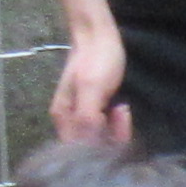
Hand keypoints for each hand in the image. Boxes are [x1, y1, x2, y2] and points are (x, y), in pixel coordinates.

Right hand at [50, 20, 130, 145]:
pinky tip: (122, 109)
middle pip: (91, 147)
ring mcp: (84, 116)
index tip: (112, 129)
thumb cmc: (95, 60)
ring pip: (102, 138)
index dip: (97, 148)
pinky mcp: (97, 111)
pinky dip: (117, 122)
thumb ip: (87, 117)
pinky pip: (107, 128)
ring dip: (116, 128)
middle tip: (120, 113)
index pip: (78, 151)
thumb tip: (87, 147)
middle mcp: (71, 122)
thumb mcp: (92, 87)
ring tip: (122, 109)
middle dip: (110, 136)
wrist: (100, 35)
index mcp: (63, 119)